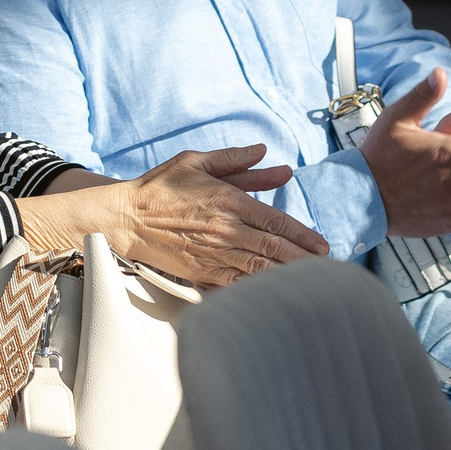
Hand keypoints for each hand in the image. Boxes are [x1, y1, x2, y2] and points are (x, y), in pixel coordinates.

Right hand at [18, 145, 327, 285]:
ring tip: (310, 284)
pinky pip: (236, 285)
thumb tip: (267, 153)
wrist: (124, 218)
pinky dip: (258, 290)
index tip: (321, 245)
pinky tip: (275, 295)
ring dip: (287, 277)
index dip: (302, 235)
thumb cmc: (160, 188)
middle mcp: (224, 230)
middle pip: (274, 249)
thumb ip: (235, 159)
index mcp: (227, 201)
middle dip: (304, 260)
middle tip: (326, 269)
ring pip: (259, 269)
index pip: (275, 221)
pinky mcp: (200, 273)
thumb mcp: (197, 162)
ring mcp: (212, 254)